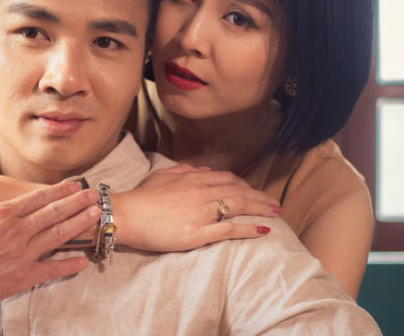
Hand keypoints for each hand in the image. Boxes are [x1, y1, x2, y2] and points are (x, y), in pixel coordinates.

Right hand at [0, 165, 100, 308]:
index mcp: (3, 214)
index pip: (39, 197)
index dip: (60, 190)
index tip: (76, 184)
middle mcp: (16, 232)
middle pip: (54, 213)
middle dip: (77, 202)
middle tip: (95, 195)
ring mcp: (21, 255)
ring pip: (57, 235)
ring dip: (79, 224)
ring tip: (96, 215)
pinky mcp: (22, 277)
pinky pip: (51, 270)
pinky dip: (69, 265)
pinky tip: (84, 259)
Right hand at [114, 164, 279, 251]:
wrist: (126, 214)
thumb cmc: (141, 196)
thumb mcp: (163, 175)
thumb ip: (185, 170)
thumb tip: (204, 170)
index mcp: (193, 178)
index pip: (227, 179)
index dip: (245, 185)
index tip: (254, 191)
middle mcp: (202, 192)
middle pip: (239, 192)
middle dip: (260, 197)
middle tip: (276, 203)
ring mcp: (201, 212)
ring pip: (239, 207)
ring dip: (261, 209)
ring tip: (277, 213)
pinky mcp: (198, 233)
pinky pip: (229, 230)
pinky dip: (249, 229)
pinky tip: (264, 230)